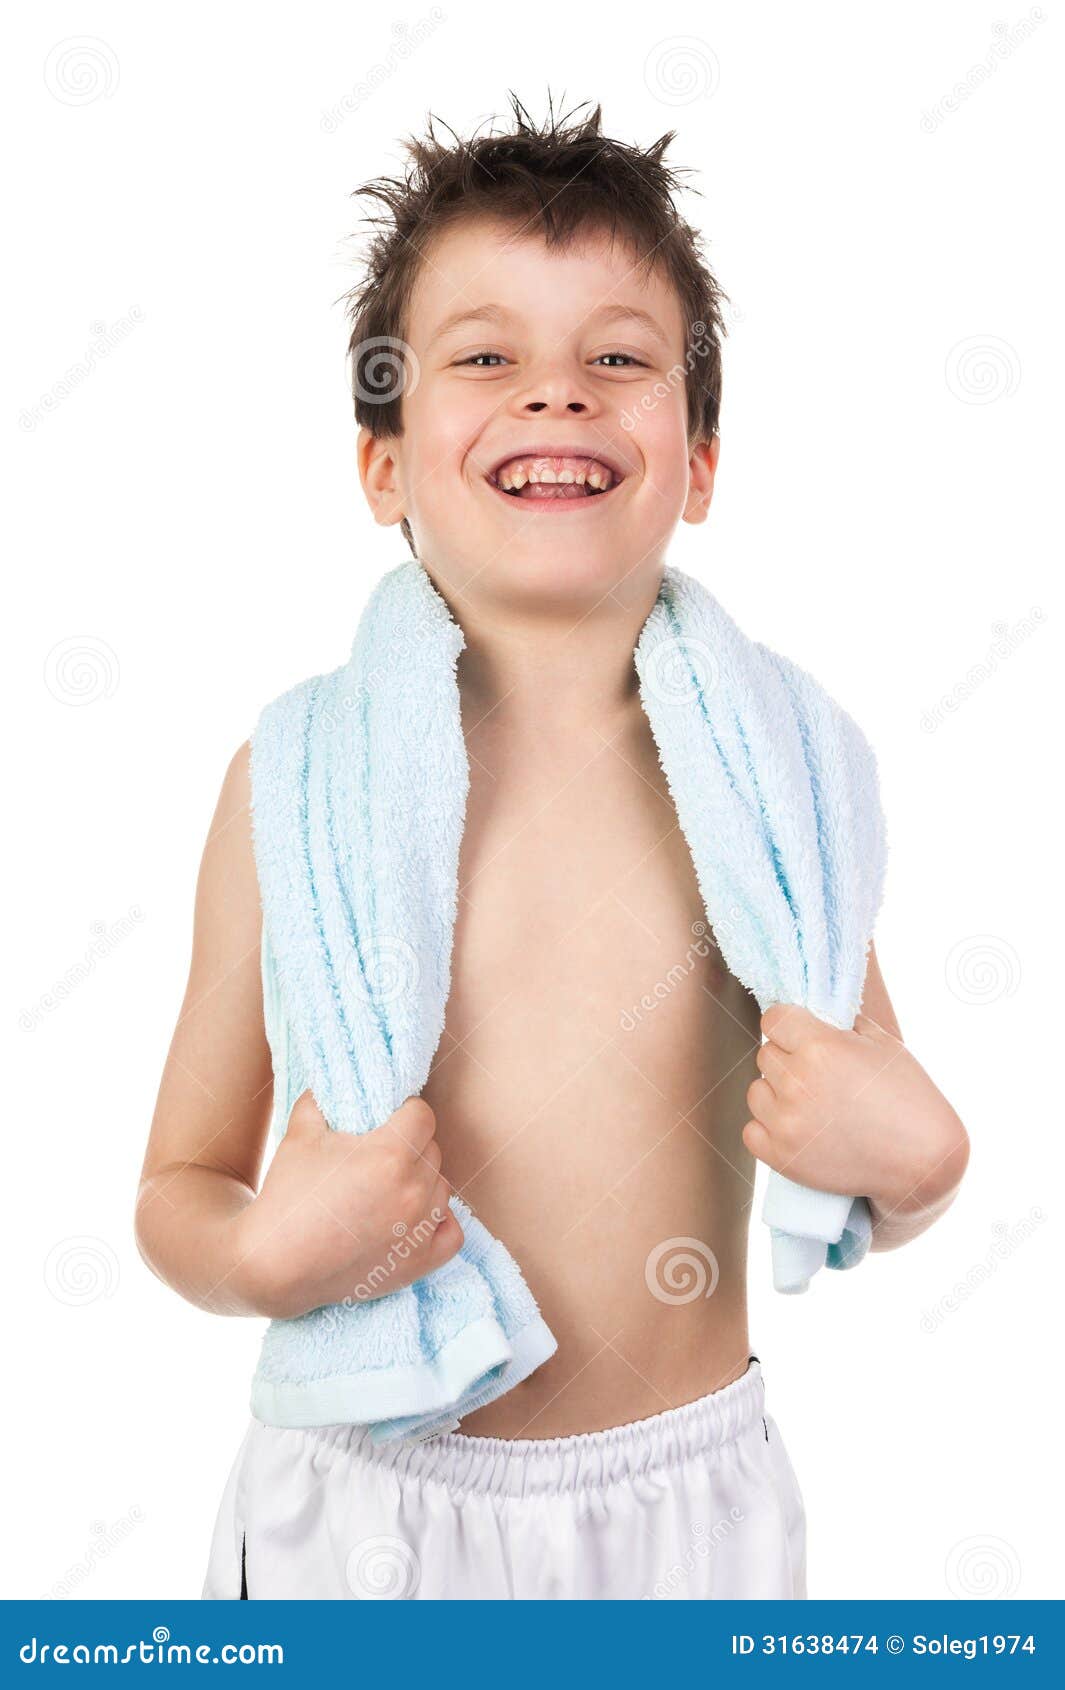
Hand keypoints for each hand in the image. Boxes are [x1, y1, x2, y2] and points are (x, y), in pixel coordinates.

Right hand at [232, 1092, 463, 1317]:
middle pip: (432, 1149)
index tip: (387, 1119)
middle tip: (379, 1153)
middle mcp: (414, 1191)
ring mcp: (419, 1230)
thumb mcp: (300, 1132)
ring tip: (388, 1186)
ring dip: (422, 1180)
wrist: (273, 1265)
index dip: (404, 1112)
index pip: (422, 1115)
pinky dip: (439, 1221)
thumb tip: (337, 1082)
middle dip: (410, 1145)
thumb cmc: (287, 1197)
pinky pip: (451, 1232)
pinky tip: (415, 1215)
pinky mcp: (419, 1262)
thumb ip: (324, 1098)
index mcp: (391, 1154)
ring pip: (441, 1186)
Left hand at [743, 1004, 968, 1214]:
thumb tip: (815, 1014)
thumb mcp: (883, 1045)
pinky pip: (752, 1131)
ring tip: (809, 1104)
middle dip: (788, 1059)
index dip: (788, 1026)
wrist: (923, 1162)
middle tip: (816, 1075)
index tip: (800, 1036)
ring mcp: (786, 1123)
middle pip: (766, 1055)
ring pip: (756, 1091)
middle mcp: (797, 1083)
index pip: (773, 1019)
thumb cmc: (909, 1098)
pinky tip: (798, 1129)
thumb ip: (842, 1024)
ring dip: (776, 1094)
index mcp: (820, 1047)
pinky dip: (770, 1129)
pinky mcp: (782, 1157)